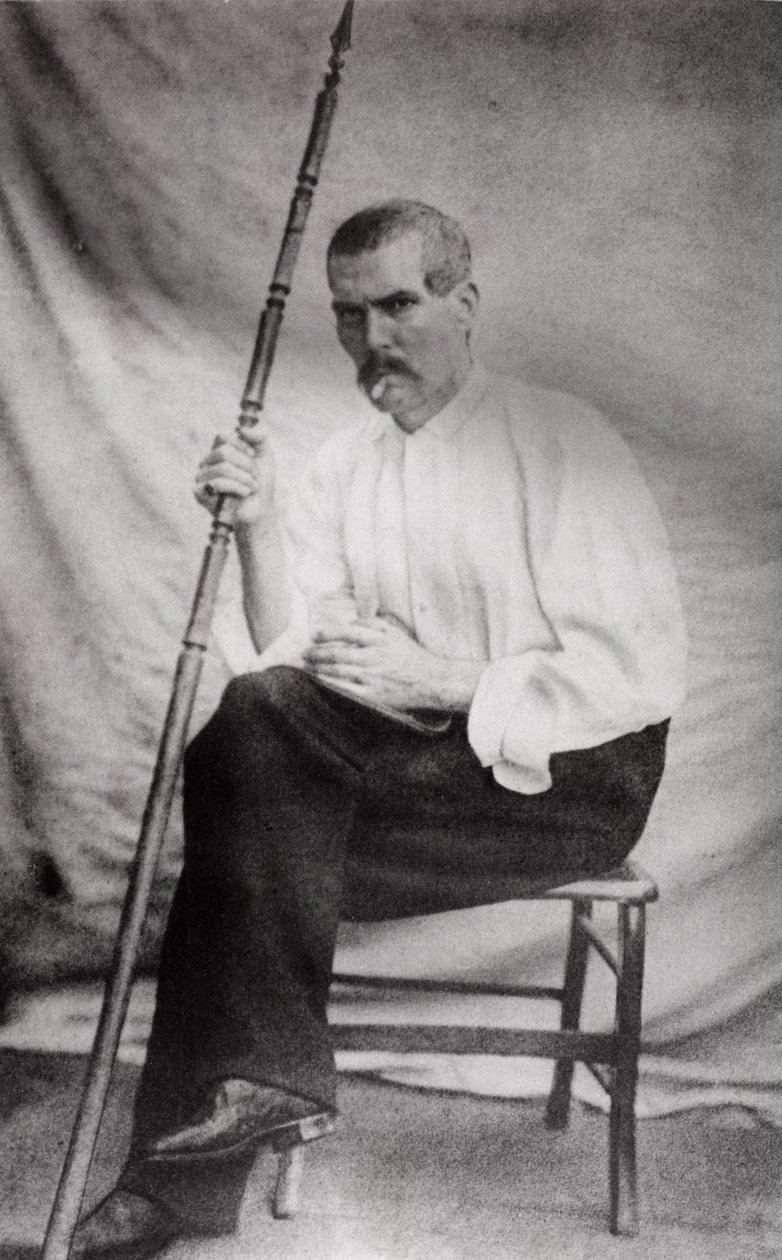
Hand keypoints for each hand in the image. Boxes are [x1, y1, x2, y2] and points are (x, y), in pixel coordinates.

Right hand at [194, 423, 275, 526]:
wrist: (260, 510)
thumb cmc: (260, 484)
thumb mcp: (266, 456)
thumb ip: (259, 437)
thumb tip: (241, 429)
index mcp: (219, 450)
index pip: (222, 435)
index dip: (241, 445)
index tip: (253, 456)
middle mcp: (207, 462)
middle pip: (223, 451)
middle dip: (246, 465)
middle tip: (254, 477)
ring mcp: (201, 477)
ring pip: (223, 468)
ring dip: (244, 478)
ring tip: (252, 488)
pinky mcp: (199, 493)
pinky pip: (217, 483)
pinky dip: (237, 488)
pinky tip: (244, 494)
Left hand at [302, 617, 482, 711]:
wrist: (432, 681)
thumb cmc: (411, 656)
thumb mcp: (395, 633)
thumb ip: (372, 624)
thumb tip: (350, 623)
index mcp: (379, 639)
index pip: (345, 632)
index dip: (325, 633)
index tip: (313, 635)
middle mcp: (373, 656)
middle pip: (336, 653)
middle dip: (316, 654)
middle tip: (304, 654)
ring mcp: (372, 676)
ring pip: (337, 671)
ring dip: (318, 669)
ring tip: (307, 668)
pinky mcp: (373, 695)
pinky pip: (346, 689)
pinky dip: (330, 685)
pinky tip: (320, 683)